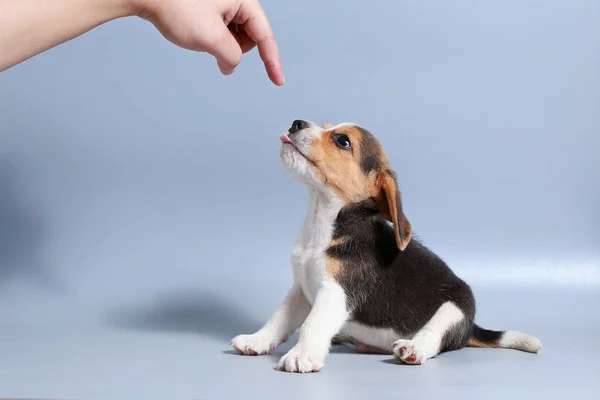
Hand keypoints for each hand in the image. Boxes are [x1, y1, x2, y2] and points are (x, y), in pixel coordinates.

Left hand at [133, 0, 283, 84]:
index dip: (272, 61)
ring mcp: (222, 2)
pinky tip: (197, 35)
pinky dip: (213, 39)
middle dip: (235, 48)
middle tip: (213, 46)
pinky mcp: (209, 6)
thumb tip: (231, 64)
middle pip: (249, 36)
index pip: (265, 36)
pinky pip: (221, 29)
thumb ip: (231, 56)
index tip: (277, 80)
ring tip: (200, 36)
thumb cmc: (174, 5)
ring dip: (222, 44)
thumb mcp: (211, 38)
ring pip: (234, 35)